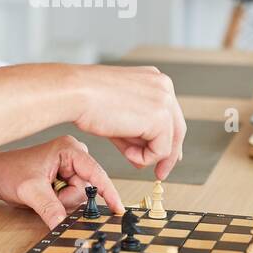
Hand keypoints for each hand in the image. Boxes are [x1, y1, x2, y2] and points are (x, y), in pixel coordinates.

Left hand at [0, 135, 123, 228]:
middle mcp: (74, 156)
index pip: (95, 173)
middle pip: (86, 189)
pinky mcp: (66, 178)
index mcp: (69, 149)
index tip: (118, 208)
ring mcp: (71, 167)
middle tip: (48, 195)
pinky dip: (61, 202)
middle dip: (67, 199)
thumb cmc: (8, 172)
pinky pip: (73, 198)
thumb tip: (63, 225)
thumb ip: (50, 208)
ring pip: (80, 196)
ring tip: (44, 193)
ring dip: (63, 202)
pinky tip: (48, 195)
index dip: (108, 191)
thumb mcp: (30, 191)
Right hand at [68, 65, 186, 179]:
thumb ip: (136, 132)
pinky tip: (127, 152)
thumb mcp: (119, 115)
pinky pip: (161, 150)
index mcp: (154, 80)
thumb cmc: (87, 100)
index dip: (168, 138)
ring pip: (170, 142)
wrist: (75, 93)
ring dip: (149, 155)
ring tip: (128, 155)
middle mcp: (164, 86)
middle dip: (168, 154)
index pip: (170, 114)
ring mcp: (165, 101)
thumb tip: (147, 155)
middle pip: (177, 128)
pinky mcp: (160, 118)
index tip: (163, 156)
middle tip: (160, 173)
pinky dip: (144, 158)